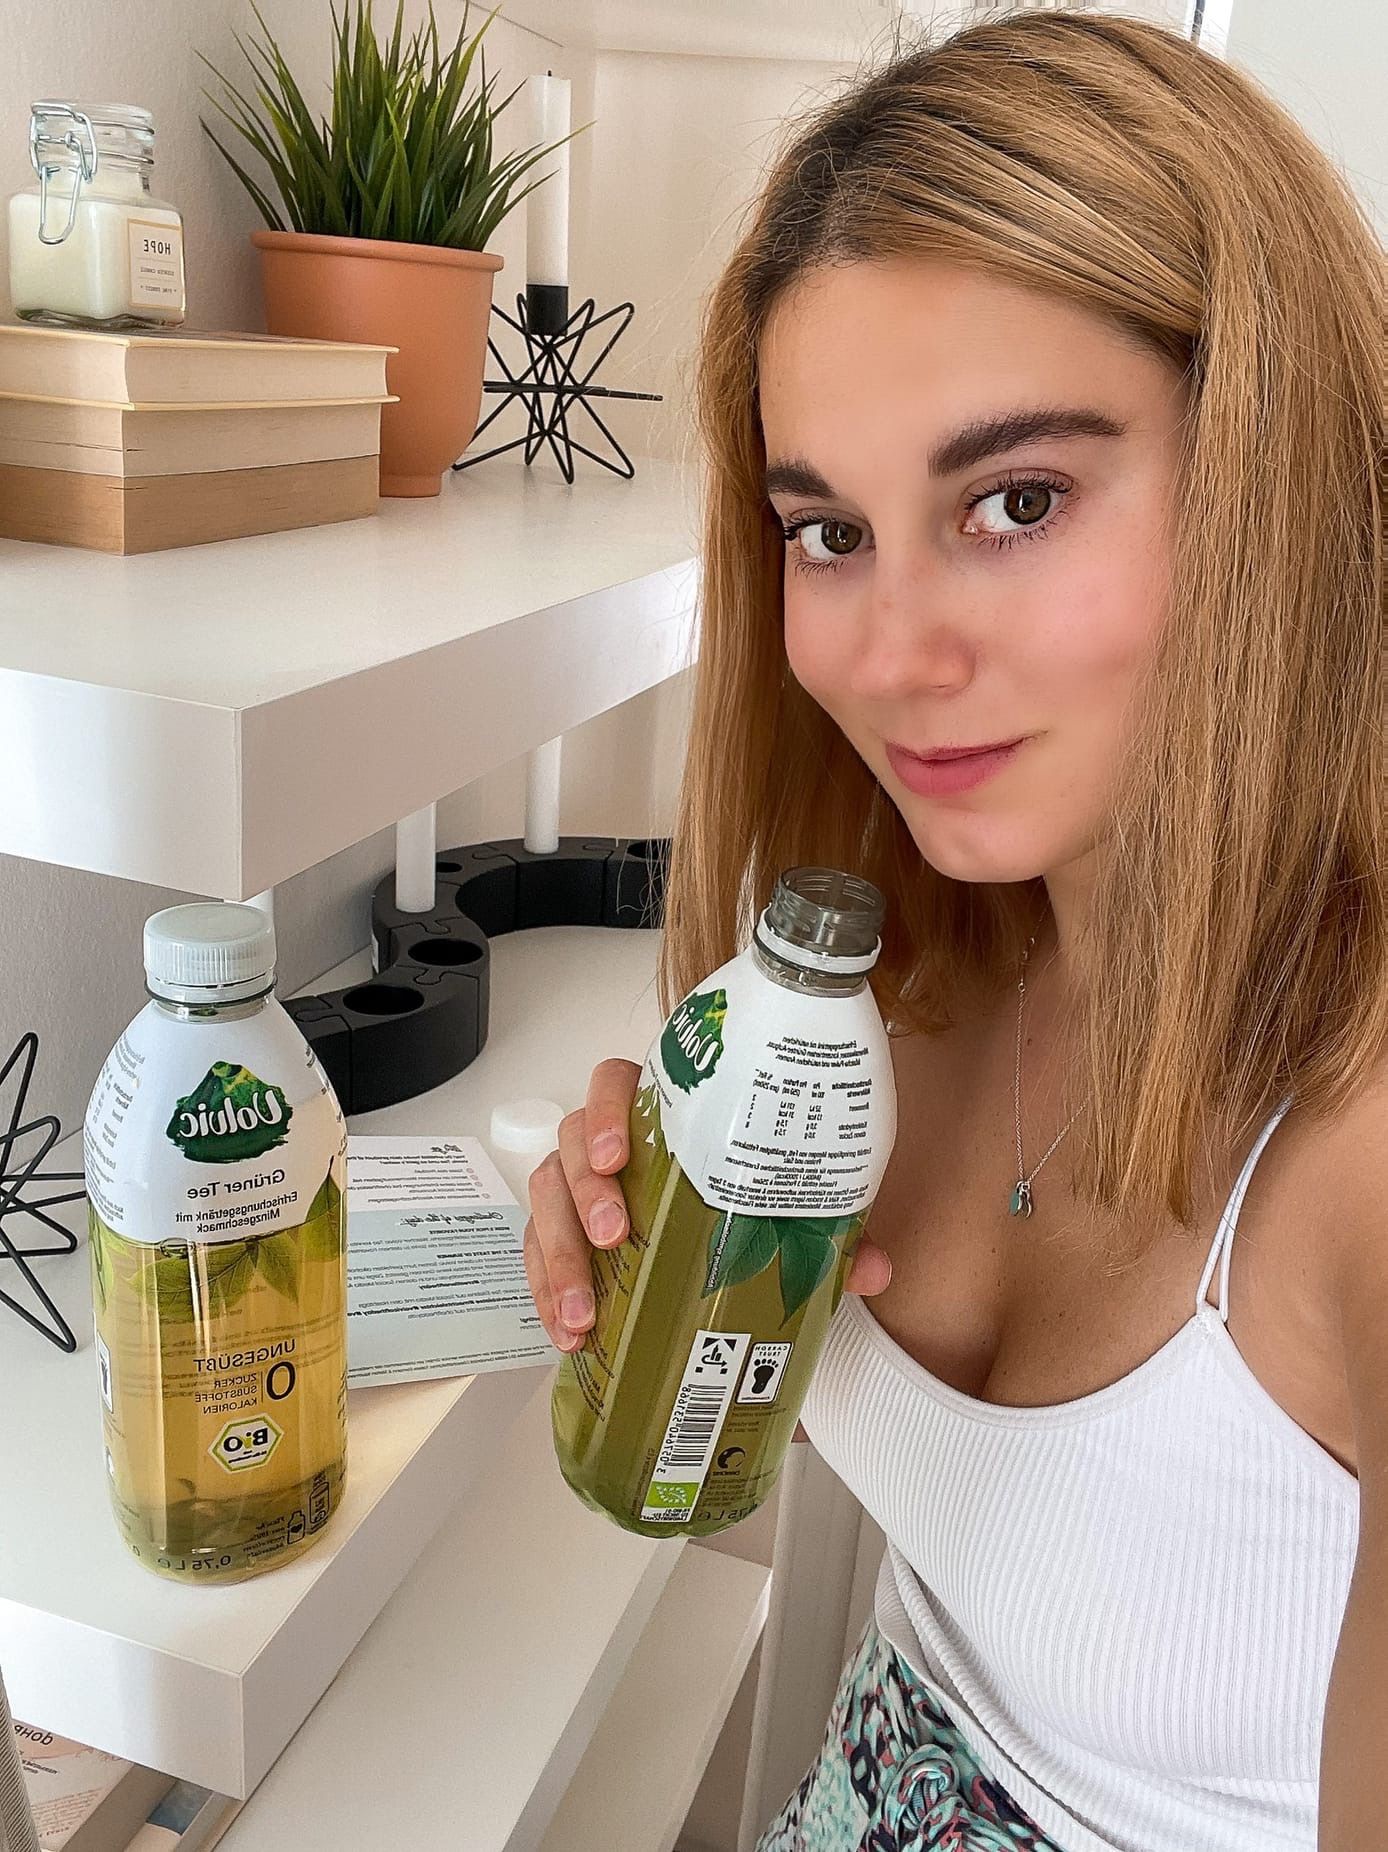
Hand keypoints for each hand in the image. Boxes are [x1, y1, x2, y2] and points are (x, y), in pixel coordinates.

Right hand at [522, 1057, 893, 1359]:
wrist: (711, 1246)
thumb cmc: (737, 1202)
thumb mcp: (781, 1211)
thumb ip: (822, 1230)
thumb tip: (870, 1268)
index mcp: (660, 1118)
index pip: (612, 1084)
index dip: (605, 1112)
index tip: (619, 1156)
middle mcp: (607, 1145)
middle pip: (570, 1146)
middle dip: (585, 1193)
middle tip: (613, 1237)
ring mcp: (577, 1190)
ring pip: (545, 1202)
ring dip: (560, 1256)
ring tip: (585, 1313)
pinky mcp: (562, 1237)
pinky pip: (537, 1255)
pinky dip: (548, 1296)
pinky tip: (570, 1333)